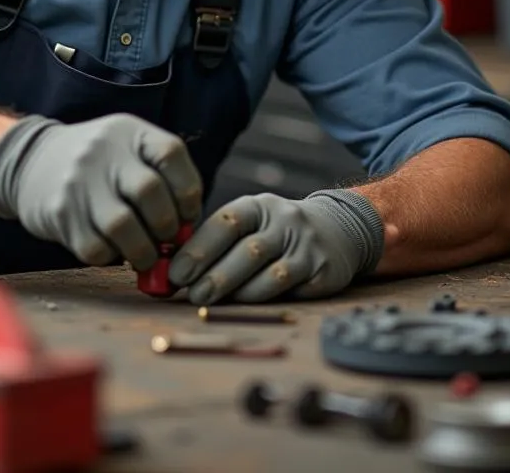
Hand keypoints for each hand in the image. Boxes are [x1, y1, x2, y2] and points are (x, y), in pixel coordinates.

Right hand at [0, 112, 202, 270]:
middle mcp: (103, 150)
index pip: (171, 153)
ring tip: (146, 253)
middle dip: (167, 225)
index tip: (187, 214)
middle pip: (149, 191)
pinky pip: (95, 247)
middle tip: (167, 239)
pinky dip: (111, 257)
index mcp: (129, 132)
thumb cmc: (100, 165)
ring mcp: (78, 180)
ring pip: (122, 225)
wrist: (32, 162)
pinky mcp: (60, 212)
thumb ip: (162, 180)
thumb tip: (188, 229)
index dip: (188, 191)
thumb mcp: (129, 151)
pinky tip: (113, 249)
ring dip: (143, 250)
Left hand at [167, 190, 383, 303]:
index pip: (225, 222)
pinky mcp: (322, 270)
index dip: (198, 248)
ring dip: (237, 290)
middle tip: (191, 294)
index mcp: (256, 206)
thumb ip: (217, 242)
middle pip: (246, 250)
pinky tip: (244, 303)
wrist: (336, 229)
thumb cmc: (274, 232)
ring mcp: (304, 245)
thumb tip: (173, 271)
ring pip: (269, 271)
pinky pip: (290, 287)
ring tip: (211, 302)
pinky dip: (264, 297)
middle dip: (214, 275)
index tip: (176, 272)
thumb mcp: (250, 224)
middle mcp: (282, 221)